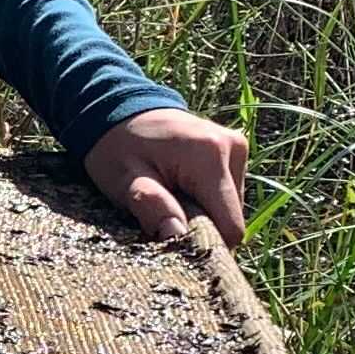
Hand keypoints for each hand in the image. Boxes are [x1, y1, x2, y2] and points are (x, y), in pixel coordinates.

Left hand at [84, 105, 249, 243]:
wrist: (119, 109)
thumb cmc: (117, 148)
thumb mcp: (124, 181)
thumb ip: (153, 207)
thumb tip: (177, 235)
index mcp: (209, 156)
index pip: (230, 226)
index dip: (205, 244)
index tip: (175, 241)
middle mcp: (233, 148)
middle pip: (232, 218)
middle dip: (201, 226)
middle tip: (165, 214)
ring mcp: (237, 146)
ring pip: (230, 208)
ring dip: (203, 213)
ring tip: (171, 197)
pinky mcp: (235, 149)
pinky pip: (227, 193)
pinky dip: (205, 200)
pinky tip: (181, 188)